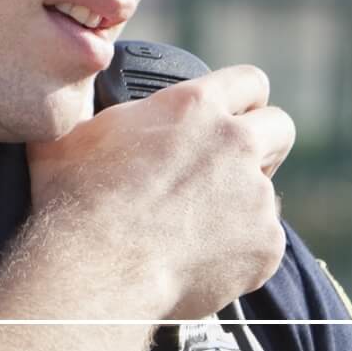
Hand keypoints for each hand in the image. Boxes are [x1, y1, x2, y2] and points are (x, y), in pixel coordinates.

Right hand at [25, 64, 294, 320]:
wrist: (95, 269)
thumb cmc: (73, 200)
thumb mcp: (71, 133)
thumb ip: (95, 111)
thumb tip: (77, 98)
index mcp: (195, 106)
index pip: (249, 81)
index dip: (243, 100)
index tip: (232, 117)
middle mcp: (236, 142)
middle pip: (281, 127)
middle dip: (263, 145)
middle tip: (229, 171)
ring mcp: (257, 195)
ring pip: (267, 193)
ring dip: (242, 205)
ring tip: (196, 230)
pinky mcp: (266, 244)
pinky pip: (263, 243)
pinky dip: (240, 253)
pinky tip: (201, 262)